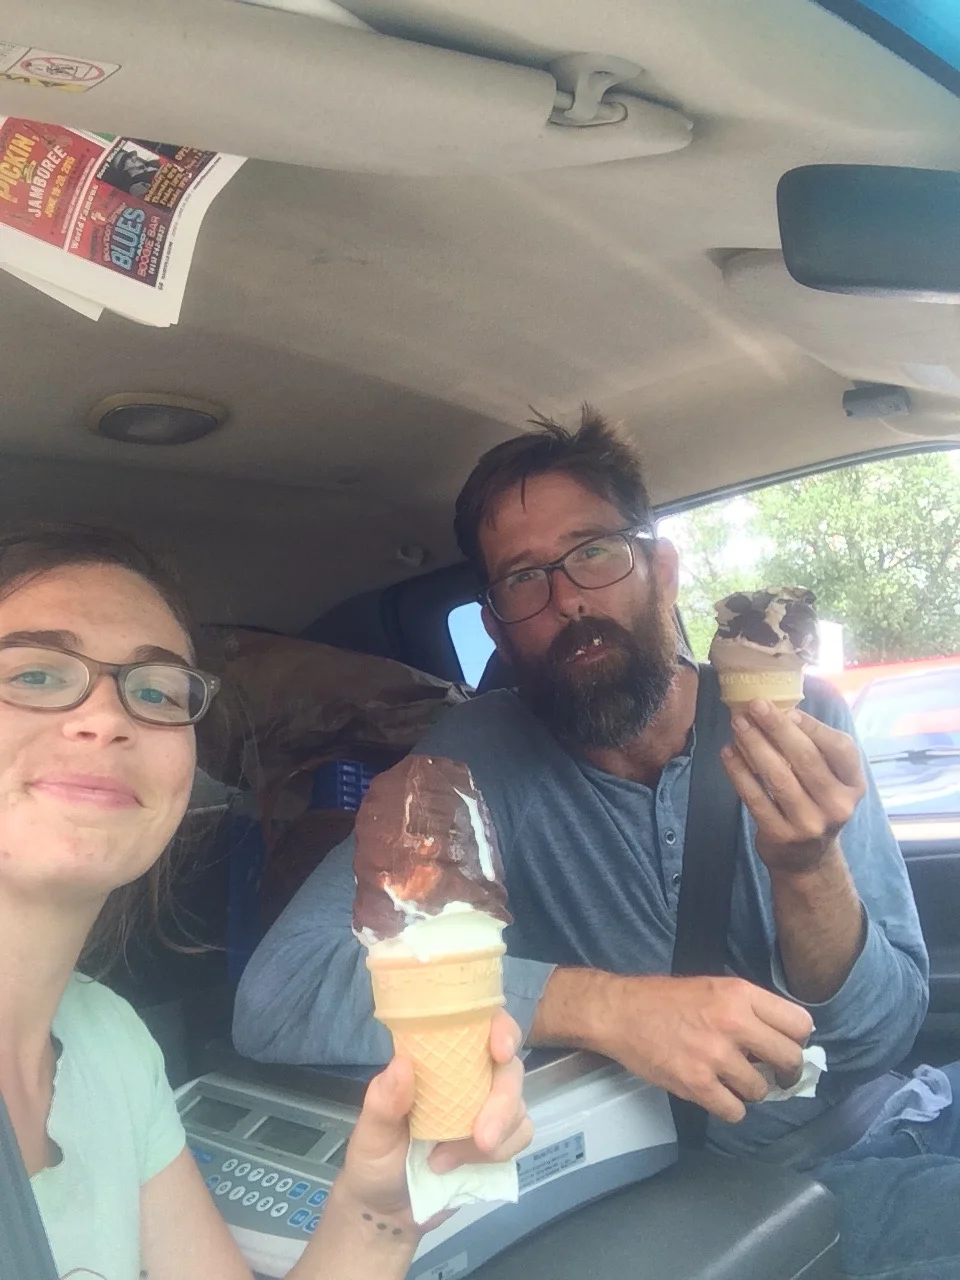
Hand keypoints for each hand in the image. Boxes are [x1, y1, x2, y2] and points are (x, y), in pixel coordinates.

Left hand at [336, 1011, 532, 1231]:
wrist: (387, 1211)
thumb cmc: (374, 1158)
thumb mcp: (371, 1130)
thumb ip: (384, 1100)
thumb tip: (403, 1063)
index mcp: (440, 1060)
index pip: (481, 1026)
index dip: (500, 1029)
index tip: (499, 1050)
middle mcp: (471, 1077)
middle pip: (510, 1070)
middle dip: (502, 1102)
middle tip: (482, 1137)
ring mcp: (489, 1109)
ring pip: (519, 1107)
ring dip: (493, 1137)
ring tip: (442, 1161)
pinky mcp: (501, 1142)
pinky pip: (520, 1137)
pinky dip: (498, 1155)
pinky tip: (459, 1166)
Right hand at [602, 973, 813, 1123]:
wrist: (620, 1012)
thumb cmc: (666, 999)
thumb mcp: (714, 987)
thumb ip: (748, 1008)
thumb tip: (779, 1039)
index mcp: (740, 994)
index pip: (800, 1023)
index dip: (797, 1039)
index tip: (786, 1047)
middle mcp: (734, 1023)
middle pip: (789, 1058)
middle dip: (785, 1071)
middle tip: (773, 1074)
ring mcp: (716, 1056)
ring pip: (761, 1090)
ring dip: (749, 1090)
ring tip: (730, 1080)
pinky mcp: (697, 1084)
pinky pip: (735, 1111)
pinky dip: (728, 1108)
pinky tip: (716, 1094)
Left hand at [722, 701, 866, 875]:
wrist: (806, 861)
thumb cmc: (816, 805)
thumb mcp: (830, 782)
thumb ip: (816, 751)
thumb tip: (782, 710)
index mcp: (854, 786)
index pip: (840, 748)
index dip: (813, 726)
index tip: (786, 709)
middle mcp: (837, 806)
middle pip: (806, 759)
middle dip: (777, 727)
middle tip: (754, 704)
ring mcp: (809, 823)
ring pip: (778, 776)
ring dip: (754, 745)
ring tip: (738, 723)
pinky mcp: (780, 835)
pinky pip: (755, 797)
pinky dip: (739, 772)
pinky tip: (728, 752)